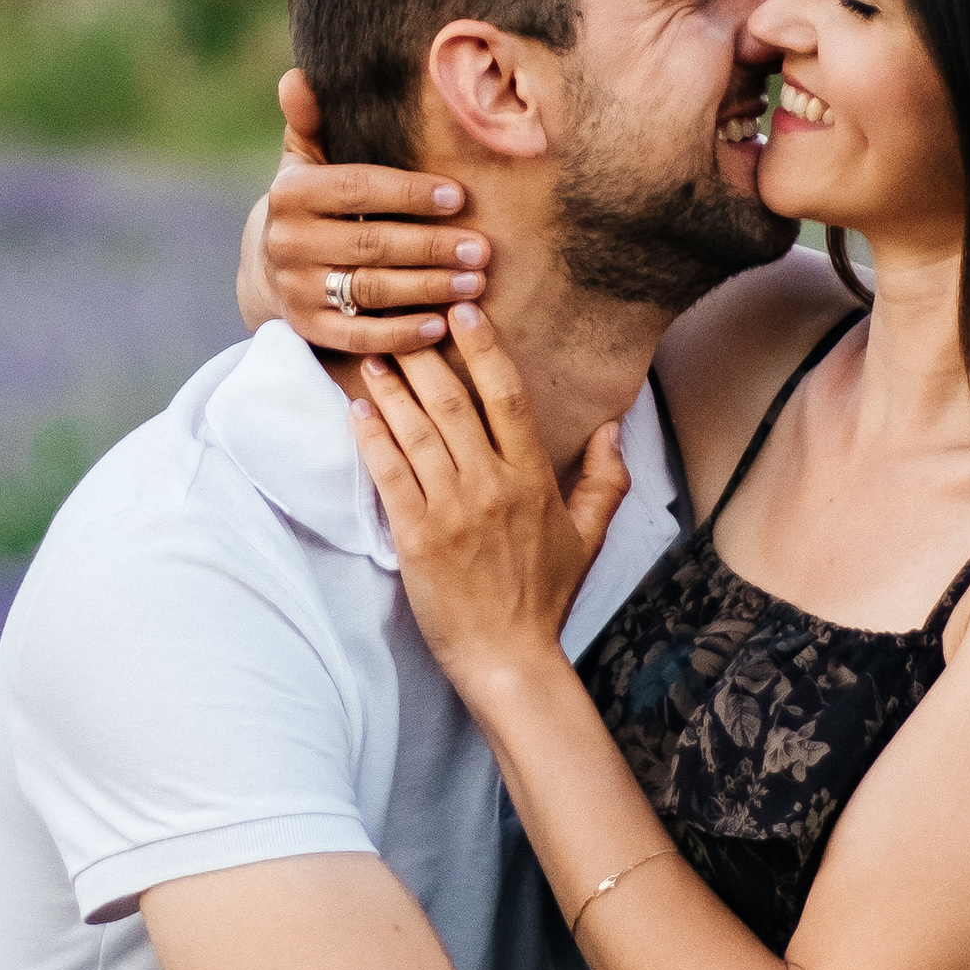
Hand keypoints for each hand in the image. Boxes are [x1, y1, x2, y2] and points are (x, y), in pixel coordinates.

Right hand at [236, 70, 492, 356]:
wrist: (269, 268)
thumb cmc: (310, 204)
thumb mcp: (306, 162)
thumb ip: (311, 123)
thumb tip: (297, 75)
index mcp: (290, 194)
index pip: (358, 189)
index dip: (410, 193)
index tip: (459, 197)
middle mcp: (286, 243)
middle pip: (372, 243)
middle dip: (432, 246)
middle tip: (481, 249)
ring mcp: (296, 290)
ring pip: (371, 290)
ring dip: (428, 288)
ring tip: (474, 283)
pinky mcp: (308, 329)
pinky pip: (360, 336)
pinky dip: (402, 335)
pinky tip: (442, 325)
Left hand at [348, 310, 629, 694]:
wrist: (509, 658)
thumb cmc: (545, 597)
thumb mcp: (590, 535)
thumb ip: (607, 477)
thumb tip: (614, 423)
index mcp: (533, 478)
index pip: (507, 396)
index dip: (483, 348)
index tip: (463, 312)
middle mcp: (493, 486)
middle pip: (453, 403)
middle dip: (423, 354)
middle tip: (399, 318)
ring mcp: (453, 511)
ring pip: (417, 432)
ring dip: (390, 388)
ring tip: (371, 354)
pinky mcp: (417, 538)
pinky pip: (390, 475)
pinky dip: (371, 438)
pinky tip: (355, 409)